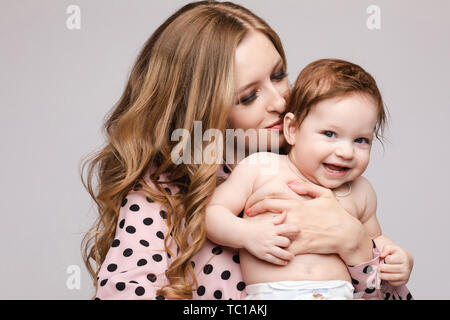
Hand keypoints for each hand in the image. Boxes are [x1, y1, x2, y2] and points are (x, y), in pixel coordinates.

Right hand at [243, 211, 299, 264]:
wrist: (243, 234)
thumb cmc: (257, 227)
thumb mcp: (267, 222)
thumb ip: (278, 219)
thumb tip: (286, 212)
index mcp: (273, 229)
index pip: (287, 228)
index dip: (295, 229)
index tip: (300, 231)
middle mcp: (271, 238)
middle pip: (286, 242)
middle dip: (289, 244)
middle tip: (290, 245)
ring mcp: (267, 247)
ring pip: (282, 253)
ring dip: (288, 256)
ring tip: (291, 257)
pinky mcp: (263, 254)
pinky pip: (274, 260)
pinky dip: (280, 262)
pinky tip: (284, 262)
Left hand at [245, 180, 372, 265]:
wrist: (348, 234)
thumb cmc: (337, 214)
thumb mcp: (325, 195)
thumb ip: (306, 187)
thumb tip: (290, 182)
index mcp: (298, 204)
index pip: (270, 200)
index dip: (257, 202)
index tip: (250, 206)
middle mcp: (295, 217)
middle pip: (267, 214)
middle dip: (254, 214)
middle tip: (247, 217)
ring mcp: (298, 232)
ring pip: (273, 232)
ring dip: (262, 232)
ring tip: (254, 233)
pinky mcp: (302, 246)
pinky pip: (284, 249)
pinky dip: (275, 249)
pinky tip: (269, 249)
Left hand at [379, 244, 413, 286]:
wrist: (406, 261)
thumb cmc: (397, 254)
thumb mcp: (392, 248)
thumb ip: (386, 248)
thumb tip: (382, 255)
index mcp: (403, 258)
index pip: (390, 260)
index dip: (385, 259)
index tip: (385, 259)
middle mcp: (406, 267)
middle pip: (389, 269)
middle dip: (381, 268)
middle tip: (376, 268)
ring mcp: (406, 275)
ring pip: (391, 277)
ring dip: (383, 275)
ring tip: (378, 273)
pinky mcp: (404, 281)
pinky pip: (394, 283)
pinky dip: (388, 281)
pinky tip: (386, 276)